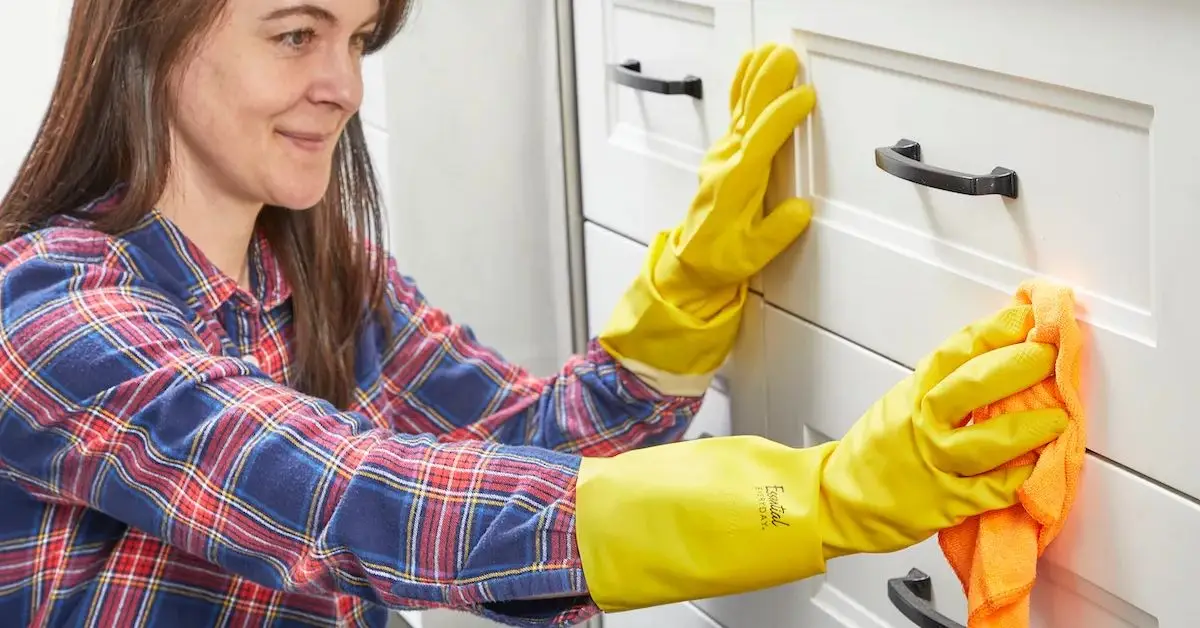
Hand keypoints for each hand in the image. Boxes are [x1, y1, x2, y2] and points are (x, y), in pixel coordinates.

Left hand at [597, 43, 815, 386]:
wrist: (691, 263)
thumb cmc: (720, 259)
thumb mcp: (753, 255)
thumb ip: (778, 231)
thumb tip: (800, 209)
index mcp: (736, 184)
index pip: (761, 142)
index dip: (782, 118)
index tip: (803, 98)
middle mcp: (727, 163)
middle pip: (749, 114)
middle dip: (768, 83)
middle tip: (787, 57)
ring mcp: (723, 155)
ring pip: (741, 108)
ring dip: (756, 78)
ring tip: (772, 52)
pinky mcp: (724, 153)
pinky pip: (736, 112)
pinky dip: (744, 87)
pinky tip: (751, 68)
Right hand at [817, 304, 1070, 557]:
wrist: (837, 499)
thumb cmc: (874, 451)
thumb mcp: (899, 405)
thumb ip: (942, 388)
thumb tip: (998, 360)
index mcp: (913, 395)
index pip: (955, 353)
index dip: (994, 332)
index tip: (1025, 317)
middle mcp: (921, 425)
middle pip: (971, 388)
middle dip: (1016, 368)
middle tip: (1049, 355)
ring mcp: (932, 465)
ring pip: (982, 443)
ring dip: (1024, 429)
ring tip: (1058, 418)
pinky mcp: (943, 505)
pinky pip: (986, 492)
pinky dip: (1014, 481)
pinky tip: (1036, 469)